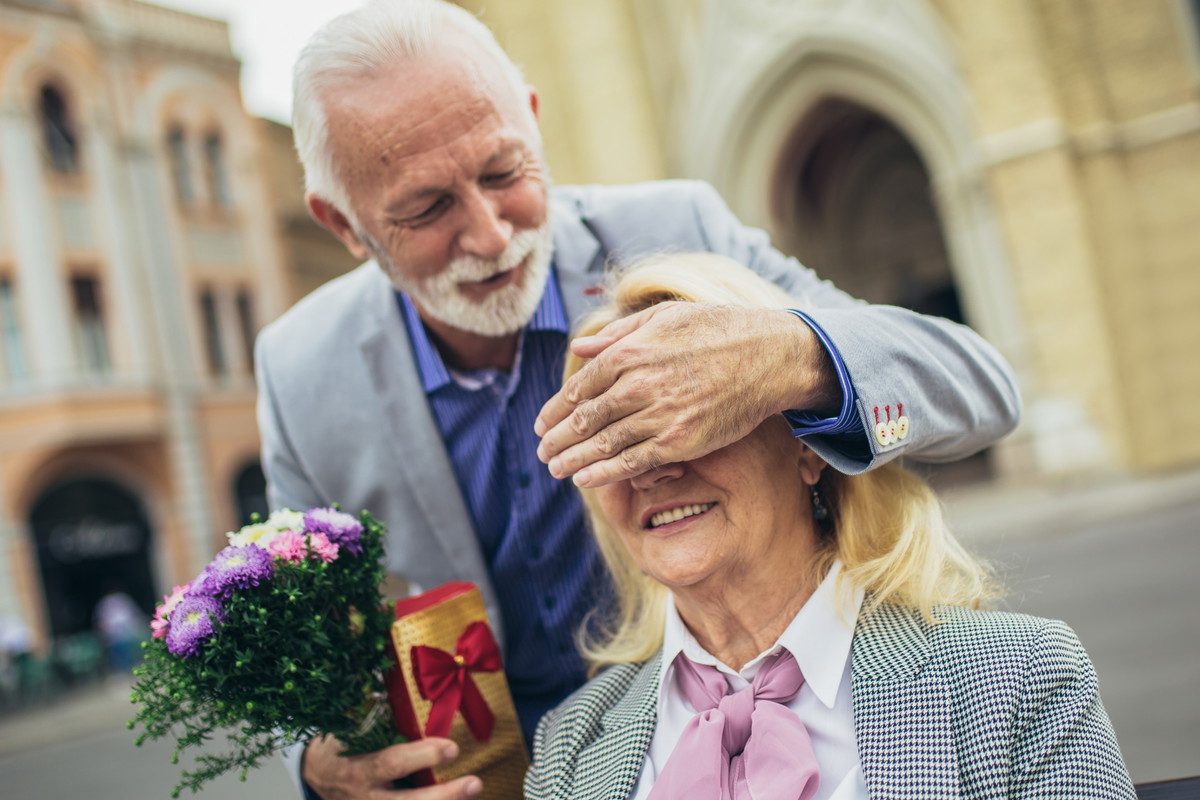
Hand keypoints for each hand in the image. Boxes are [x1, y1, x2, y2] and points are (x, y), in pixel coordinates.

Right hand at [302, 735, 482, 799]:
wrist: (316, 777)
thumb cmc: (339, 747)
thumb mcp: (349, 732)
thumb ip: (376, 717)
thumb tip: (406, 689)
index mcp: (358, 770)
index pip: (392, 764)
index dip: (422, 756)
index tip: (451, 747)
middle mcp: (367, 798)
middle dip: (444, 795)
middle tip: (474, 783)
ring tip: (473, 789)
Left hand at [534, 303, 837, 486]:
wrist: (768, 356)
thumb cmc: (717, 330)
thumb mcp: (663, 317)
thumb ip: (618, 335)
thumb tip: (579, 348)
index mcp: (631, 351)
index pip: (580, 387)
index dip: (556, 409)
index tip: (543, 423)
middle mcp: (639, 384)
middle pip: (585, 418)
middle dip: (558, 438)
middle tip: (542, 451)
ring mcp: (659, 415)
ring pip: (603, 444)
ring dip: (573, 460)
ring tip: (555, 470)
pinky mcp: (680, 441)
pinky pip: (633, 463)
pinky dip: (604, 474)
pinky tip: (585, 481)